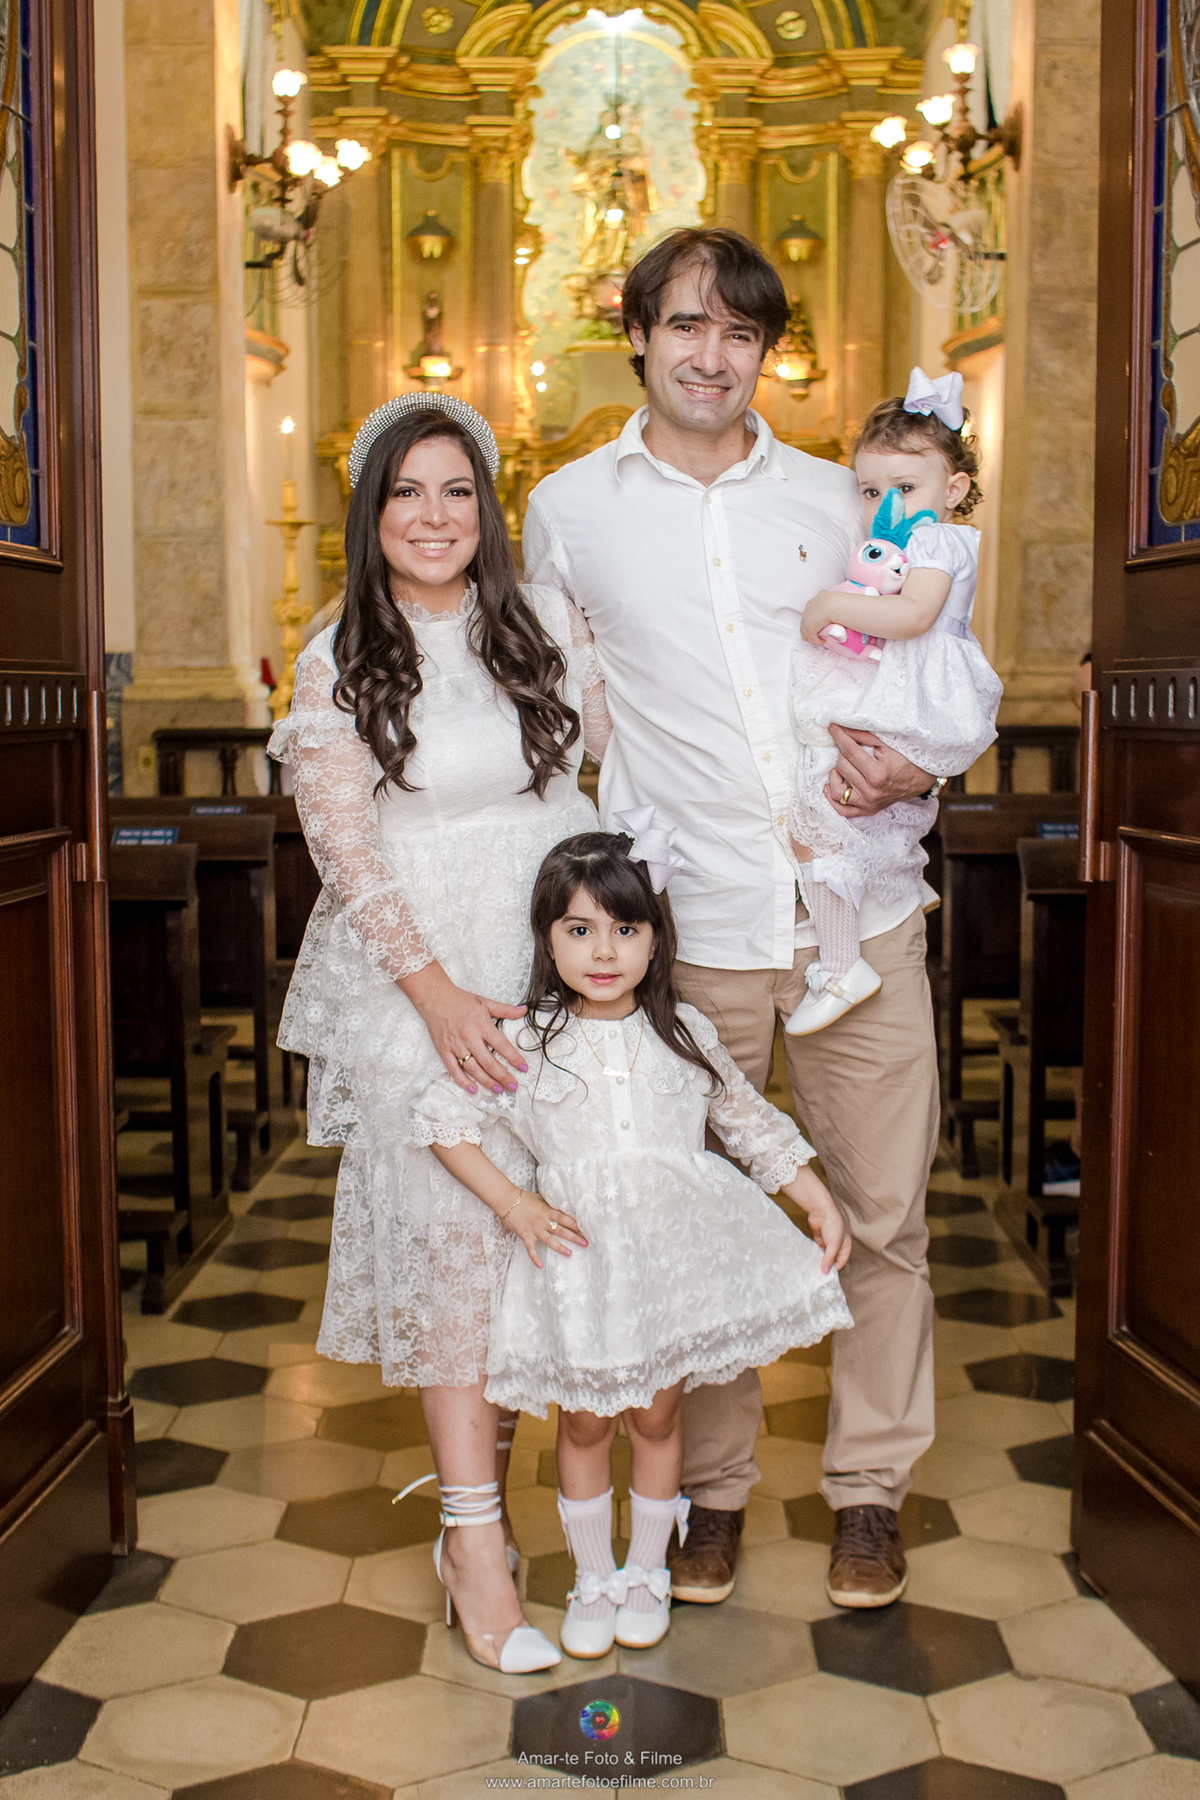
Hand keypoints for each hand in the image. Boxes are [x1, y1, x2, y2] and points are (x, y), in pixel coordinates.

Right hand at [401, 962, 527, 1093]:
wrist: (435, 998)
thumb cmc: (461, 1000)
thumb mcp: (485, 1003)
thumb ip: (506, 1010)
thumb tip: (524, 1010)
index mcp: (482, 1025)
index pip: (502, 1045)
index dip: (514, 1058)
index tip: (524, 1068)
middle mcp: (469, 1038)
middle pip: (489, 1062)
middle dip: (503, 1076)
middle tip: (514, 1086)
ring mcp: (456, 1046)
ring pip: (473, 1069)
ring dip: (487, 1081)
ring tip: (499, 1090)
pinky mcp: (444, 1052)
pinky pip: (454, 1070)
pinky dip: (463, 1082)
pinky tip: (474, 1090)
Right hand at [502, 1191, 587, 1267]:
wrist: (507, 1200)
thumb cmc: (523, 1197)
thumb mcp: (541, 1198)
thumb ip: (551, 1204)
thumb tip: (562, 1205)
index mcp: (548, 1211)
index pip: (566, 1218)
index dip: (576, 1224)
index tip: (586, 1229)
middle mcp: (543, 1221)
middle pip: (562, 1230)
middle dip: (574, 1237)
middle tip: (585, 1243)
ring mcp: (534, 1229)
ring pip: (550, 1240)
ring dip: (560, 1248)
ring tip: (570, 1254)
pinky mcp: (525, 1235)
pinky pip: (531, 1249)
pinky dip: (535, 1257)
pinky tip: (540, 1266)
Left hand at [781, 1165, 849, 1273]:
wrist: (821, 1210)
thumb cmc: (833, 1225)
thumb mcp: (833, 1244)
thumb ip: (829, 1258)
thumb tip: (825, 1272)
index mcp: (845, 1246)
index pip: (841, 1262)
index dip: (834, 1268)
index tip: (825, 1275)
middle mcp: (837, 1245)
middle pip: (832, 1259)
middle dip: (826, 1265)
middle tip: (818, 1274)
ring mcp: (828, 1242)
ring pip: (824, 1255)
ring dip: (819, 1260)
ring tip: (812, 1269)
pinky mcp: (819, 1240)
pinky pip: (817, 1250)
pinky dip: (814, 1254)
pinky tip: (809, 1260)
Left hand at [801, 592, 837, 645]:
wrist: (832, 605)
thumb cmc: (836, 602)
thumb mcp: (832, 602)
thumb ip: (831, 606)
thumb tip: (837, 610)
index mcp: (812, 603)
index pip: (809, 614)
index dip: (814, 620)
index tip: (821, 624)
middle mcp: (807, 611)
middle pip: (805, 623)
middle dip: (811, 629)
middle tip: (820, 634)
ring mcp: (806, 620)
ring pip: (806, 632)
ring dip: (814, 636)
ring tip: (822, 638)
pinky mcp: (808, 628)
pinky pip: (811, 637)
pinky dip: (817, 641)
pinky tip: (823, 641)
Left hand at [824, 724, 931, 818]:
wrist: (920, 780)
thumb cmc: (906, 759)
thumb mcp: (887, 744)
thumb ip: (864, 736)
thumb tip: (842, 729)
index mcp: (878, 774)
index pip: (850, 752)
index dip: (839, 736)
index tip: (832, 727)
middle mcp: (871, 792)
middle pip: (842, 767)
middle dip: (842, 753)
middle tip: (848, 746)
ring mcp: (868, 804)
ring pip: (836, 790)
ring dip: (835, 774)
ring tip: (843, 765)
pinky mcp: (867, 810)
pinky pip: (842, 810)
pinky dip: (832, 798)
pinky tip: (830, 785)